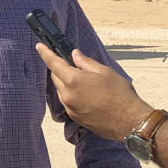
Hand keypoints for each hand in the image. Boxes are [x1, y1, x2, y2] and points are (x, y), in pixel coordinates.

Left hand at [37, 43, 152, 141]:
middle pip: (56, 77)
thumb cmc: (120, 94)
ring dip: (67, 83)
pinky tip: (87, 95)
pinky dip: (72, 95)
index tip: (39, 46)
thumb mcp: (104, 72)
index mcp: (73, 80)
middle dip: (61, 69)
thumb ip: (86, 62)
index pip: (53, 63)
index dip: (45, 53)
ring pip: (61, 90)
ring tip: (86, 82)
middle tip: (75, 66)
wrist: (129, 121)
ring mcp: (70, 108)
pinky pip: (68, 102)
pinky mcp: (75, 118)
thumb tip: (74, 55)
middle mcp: (67, 94)